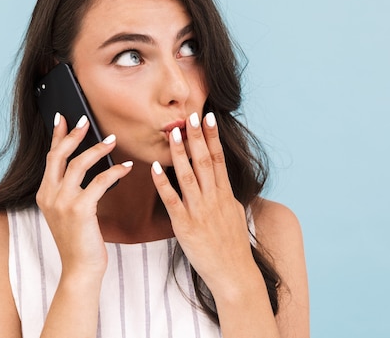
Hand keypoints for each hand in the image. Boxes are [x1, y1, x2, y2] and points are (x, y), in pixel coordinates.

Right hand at [36, 113, 132, 279]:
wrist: (80, 269)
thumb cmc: (79, 241)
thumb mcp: (68, 212)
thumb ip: (69, 191)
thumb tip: (83, 165)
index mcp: (44, 194)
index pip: (51, 158)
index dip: (57, 136)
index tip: (63, 118)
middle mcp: (49, 195)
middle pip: (60, 155)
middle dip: (74, 134)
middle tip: (87, 120)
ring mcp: (62, 202)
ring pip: (79, 164)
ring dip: (98, 149)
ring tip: (112, 140)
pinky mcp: (79, 209)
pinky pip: (99, 182)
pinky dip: (114, 172)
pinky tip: (126, 167)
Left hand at [151, 112, 255, 295]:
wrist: (234, 273)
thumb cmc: (233, 245)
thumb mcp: (234, 214)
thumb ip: (226, 194)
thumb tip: (222, 180)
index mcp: (225, 194)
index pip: (218, 159)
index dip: (213, 138)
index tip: (209, 118)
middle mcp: (213, 199)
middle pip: (204, 162)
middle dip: (197, 137)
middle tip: (190, 115)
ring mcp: (199, 211)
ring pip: (188, 176)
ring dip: (179, 154)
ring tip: (172, 133)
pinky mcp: (185, 225)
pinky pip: (172, 200)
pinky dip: (163, 183)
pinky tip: (154, 168)